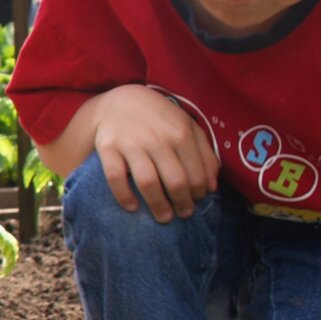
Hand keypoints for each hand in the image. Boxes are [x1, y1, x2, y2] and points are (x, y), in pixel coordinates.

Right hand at [90, 85, 217, 221]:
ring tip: (164, 218)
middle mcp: (158, 139)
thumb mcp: (187, 127)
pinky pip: (115, 177)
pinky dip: (124, 196)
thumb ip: (205, 153)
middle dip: (182, 204)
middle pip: (175, 182)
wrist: (120, 101)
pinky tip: (132, 207)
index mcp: (181, 133)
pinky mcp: (108, 148)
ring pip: (148, 183)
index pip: (196, 174)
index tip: (196, 201)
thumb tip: (212, 187)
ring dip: (158, 206)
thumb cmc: (159, 118)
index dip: (199, 193)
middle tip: (183, 214)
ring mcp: (131, 144)